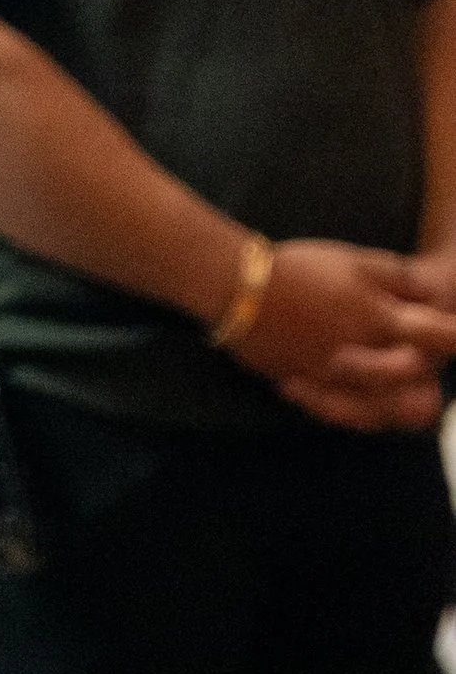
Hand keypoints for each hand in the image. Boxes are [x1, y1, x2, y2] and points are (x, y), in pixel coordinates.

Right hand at [236, 238, 455, 429]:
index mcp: (379, 316)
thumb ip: (398, 277)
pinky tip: (351, 401)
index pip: (435, 334)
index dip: (453, 336)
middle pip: (414, 383)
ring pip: (382, 408)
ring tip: (395, 395)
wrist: (238, 288)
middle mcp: (364, 353)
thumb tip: (429, 294)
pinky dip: (350, 411)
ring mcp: (337, 377)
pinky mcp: (309, 388)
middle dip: (425, 375)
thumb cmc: (298, 268)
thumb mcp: (354, 259)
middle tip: (421, 366)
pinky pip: (341, 414)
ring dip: (394, 403)